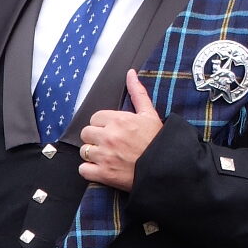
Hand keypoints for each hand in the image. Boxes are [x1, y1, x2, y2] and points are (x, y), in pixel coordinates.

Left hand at [79, 69, 161, 190]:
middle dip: (95, 138)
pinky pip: (83, 170)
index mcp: (118, 120)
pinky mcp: (103, 174)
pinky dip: (89, 170)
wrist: (164, 167)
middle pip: (86, 133)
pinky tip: (101, 168)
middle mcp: (109, 136)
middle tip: (108, 144)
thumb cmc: (157, 140)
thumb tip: (130, 73)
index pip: (95, 118)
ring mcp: (104, 156)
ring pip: (84, 151)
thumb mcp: (149, 114)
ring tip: (107, 156)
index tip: (112, 131)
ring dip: (92, 154)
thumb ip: (137, 93)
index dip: (102, 125)